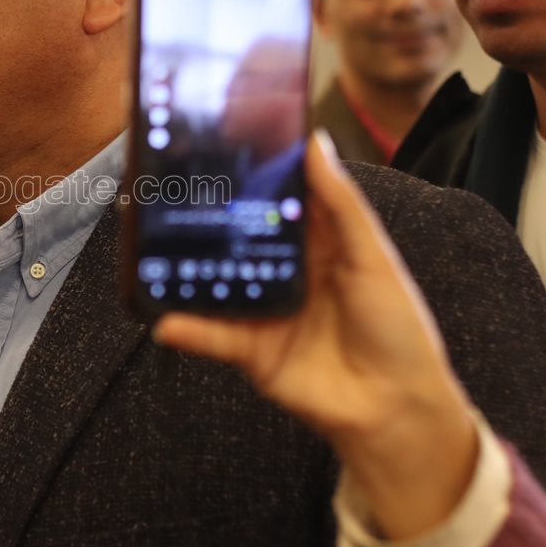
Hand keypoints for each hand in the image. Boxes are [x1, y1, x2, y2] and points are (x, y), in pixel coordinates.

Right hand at [152, 132, 478, 541]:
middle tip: (165, 186)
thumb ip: (339, 204)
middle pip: (237, 236)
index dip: (252, 171)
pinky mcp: (250, 351)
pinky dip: (188, 329)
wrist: (397, 408)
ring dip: (184, 268)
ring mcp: (264, 310)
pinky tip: (165, 319)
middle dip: (205, 215)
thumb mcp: (372, 257)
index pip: (277, 198)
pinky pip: (212, 335)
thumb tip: (314, 143)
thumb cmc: (398, 329)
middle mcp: (285, 271)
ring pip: (216, 281)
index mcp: (318, 242)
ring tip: (147, 243)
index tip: (219, 138)